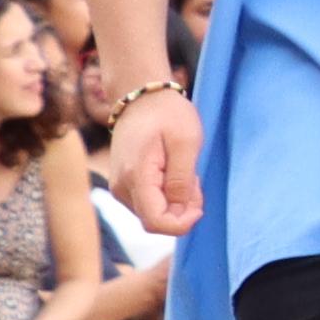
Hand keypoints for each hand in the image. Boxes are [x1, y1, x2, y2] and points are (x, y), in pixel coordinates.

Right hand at [101, 82, 202, 230]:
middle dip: (182, 210)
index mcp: (136, 177)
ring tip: (186, 173)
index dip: (181, 223)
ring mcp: (120, 186)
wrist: (141, 96)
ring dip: (176, 202)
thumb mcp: (186, 142)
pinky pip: (148, 202)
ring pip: (152, 213)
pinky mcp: (123, 183)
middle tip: (195, 180)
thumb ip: (182, 180)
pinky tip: (175, 173)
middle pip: (155, 220)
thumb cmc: (167, 114)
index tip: (199, 204)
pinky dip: (166, 196)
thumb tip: (180, 212)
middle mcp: (121, 187)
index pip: (155, 222)